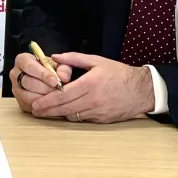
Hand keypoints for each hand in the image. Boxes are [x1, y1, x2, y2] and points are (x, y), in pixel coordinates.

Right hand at [10, 52, 72, 113]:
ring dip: (43, 99)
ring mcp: (15, 88)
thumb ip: (63, 68)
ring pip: (28, 96)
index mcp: (22, 60)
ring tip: (56, 97)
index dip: (43, 74)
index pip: (29, 66)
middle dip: (44, 88)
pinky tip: (51, 104)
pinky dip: (42, 107)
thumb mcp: (58, 65)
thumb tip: (64, 77)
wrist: (44, 79)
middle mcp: (15, 73)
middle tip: (58, 91)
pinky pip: (29, 106)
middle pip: (27, 82)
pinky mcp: (19, 101)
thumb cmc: (50, 69)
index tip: (55, 81)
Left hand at [30, 53, 154, 123]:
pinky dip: (72, 116)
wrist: (141, 90)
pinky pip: (83, 119)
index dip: (48, 100)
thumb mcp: (96, 60)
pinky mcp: (102, 120)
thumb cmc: (118, 73)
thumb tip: (55, 57)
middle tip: (35, 111)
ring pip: (73, 116)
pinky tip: (64, 112)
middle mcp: (93, 100)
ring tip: (46, 111)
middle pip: (65, 108)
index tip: (37, 103)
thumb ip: (73, 58)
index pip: (64, 95)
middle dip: (48, 110)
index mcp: (90, 83)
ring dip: (59, 114)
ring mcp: (98, 112)